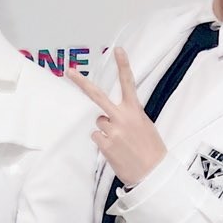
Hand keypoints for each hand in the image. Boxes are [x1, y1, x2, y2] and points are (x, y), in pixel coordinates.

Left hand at [66, 48, 167, 186]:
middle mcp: (122, 117)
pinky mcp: (105, 145)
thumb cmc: (151, 149)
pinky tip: (116, 149)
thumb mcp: (145, 126)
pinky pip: (97, 137)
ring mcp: (112, 130)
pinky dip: (103, 142)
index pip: (129, 83)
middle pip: (97, 96)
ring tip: (120, 141)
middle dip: (81, 83)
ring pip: (98, 122)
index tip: (117, 50)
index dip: (123, 66)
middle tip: (68, 71)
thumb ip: (129, 116)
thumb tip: (108, 116)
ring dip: (105, 129)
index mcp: (135, 111)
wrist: (153, 173)